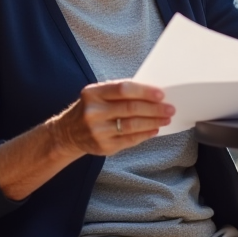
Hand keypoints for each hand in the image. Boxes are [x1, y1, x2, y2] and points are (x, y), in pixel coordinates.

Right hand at [55, 80, 173, 156]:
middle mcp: (94, 112)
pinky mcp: (103, 146)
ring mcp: (98, 131)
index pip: (123, 89)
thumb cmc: (90, 109)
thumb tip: (152, 95)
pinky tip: (154, 130)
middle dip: (154, 109)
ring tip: (166, 119)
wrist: (68, 133)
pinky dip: (145, 134)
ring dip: (153, 122)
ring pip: (132, 126)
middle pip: (130, 109)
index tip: (161, 94)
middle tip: (170, 108)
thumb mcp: (98, 95)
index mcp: (93, 93)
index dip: (144, 92)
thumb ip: (120, 93)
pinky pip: (129, 140)